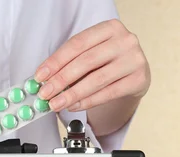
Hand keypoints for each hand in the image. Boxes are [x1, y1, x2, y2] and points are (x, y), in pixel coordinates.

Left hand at [35, 19, 150, 112]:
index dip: (56, 61)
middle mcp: (125, 41)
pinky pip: (108, 93)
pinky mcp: (139, 80)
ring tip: (56, 103)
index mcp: (109, 28)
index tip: (40, 76)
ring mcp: (134, 60)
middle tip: (45, 93)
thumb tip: (45, 80)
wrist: (135, 73)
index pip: (77, 44)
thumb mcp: (92, 53)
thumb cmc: (108, 61)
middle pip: (86, 61)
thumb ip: (71, 62)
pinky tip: (74, 106)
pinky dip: (88, 101)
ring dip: (72, 94)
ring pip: (97, 79)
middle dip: (61, 79)